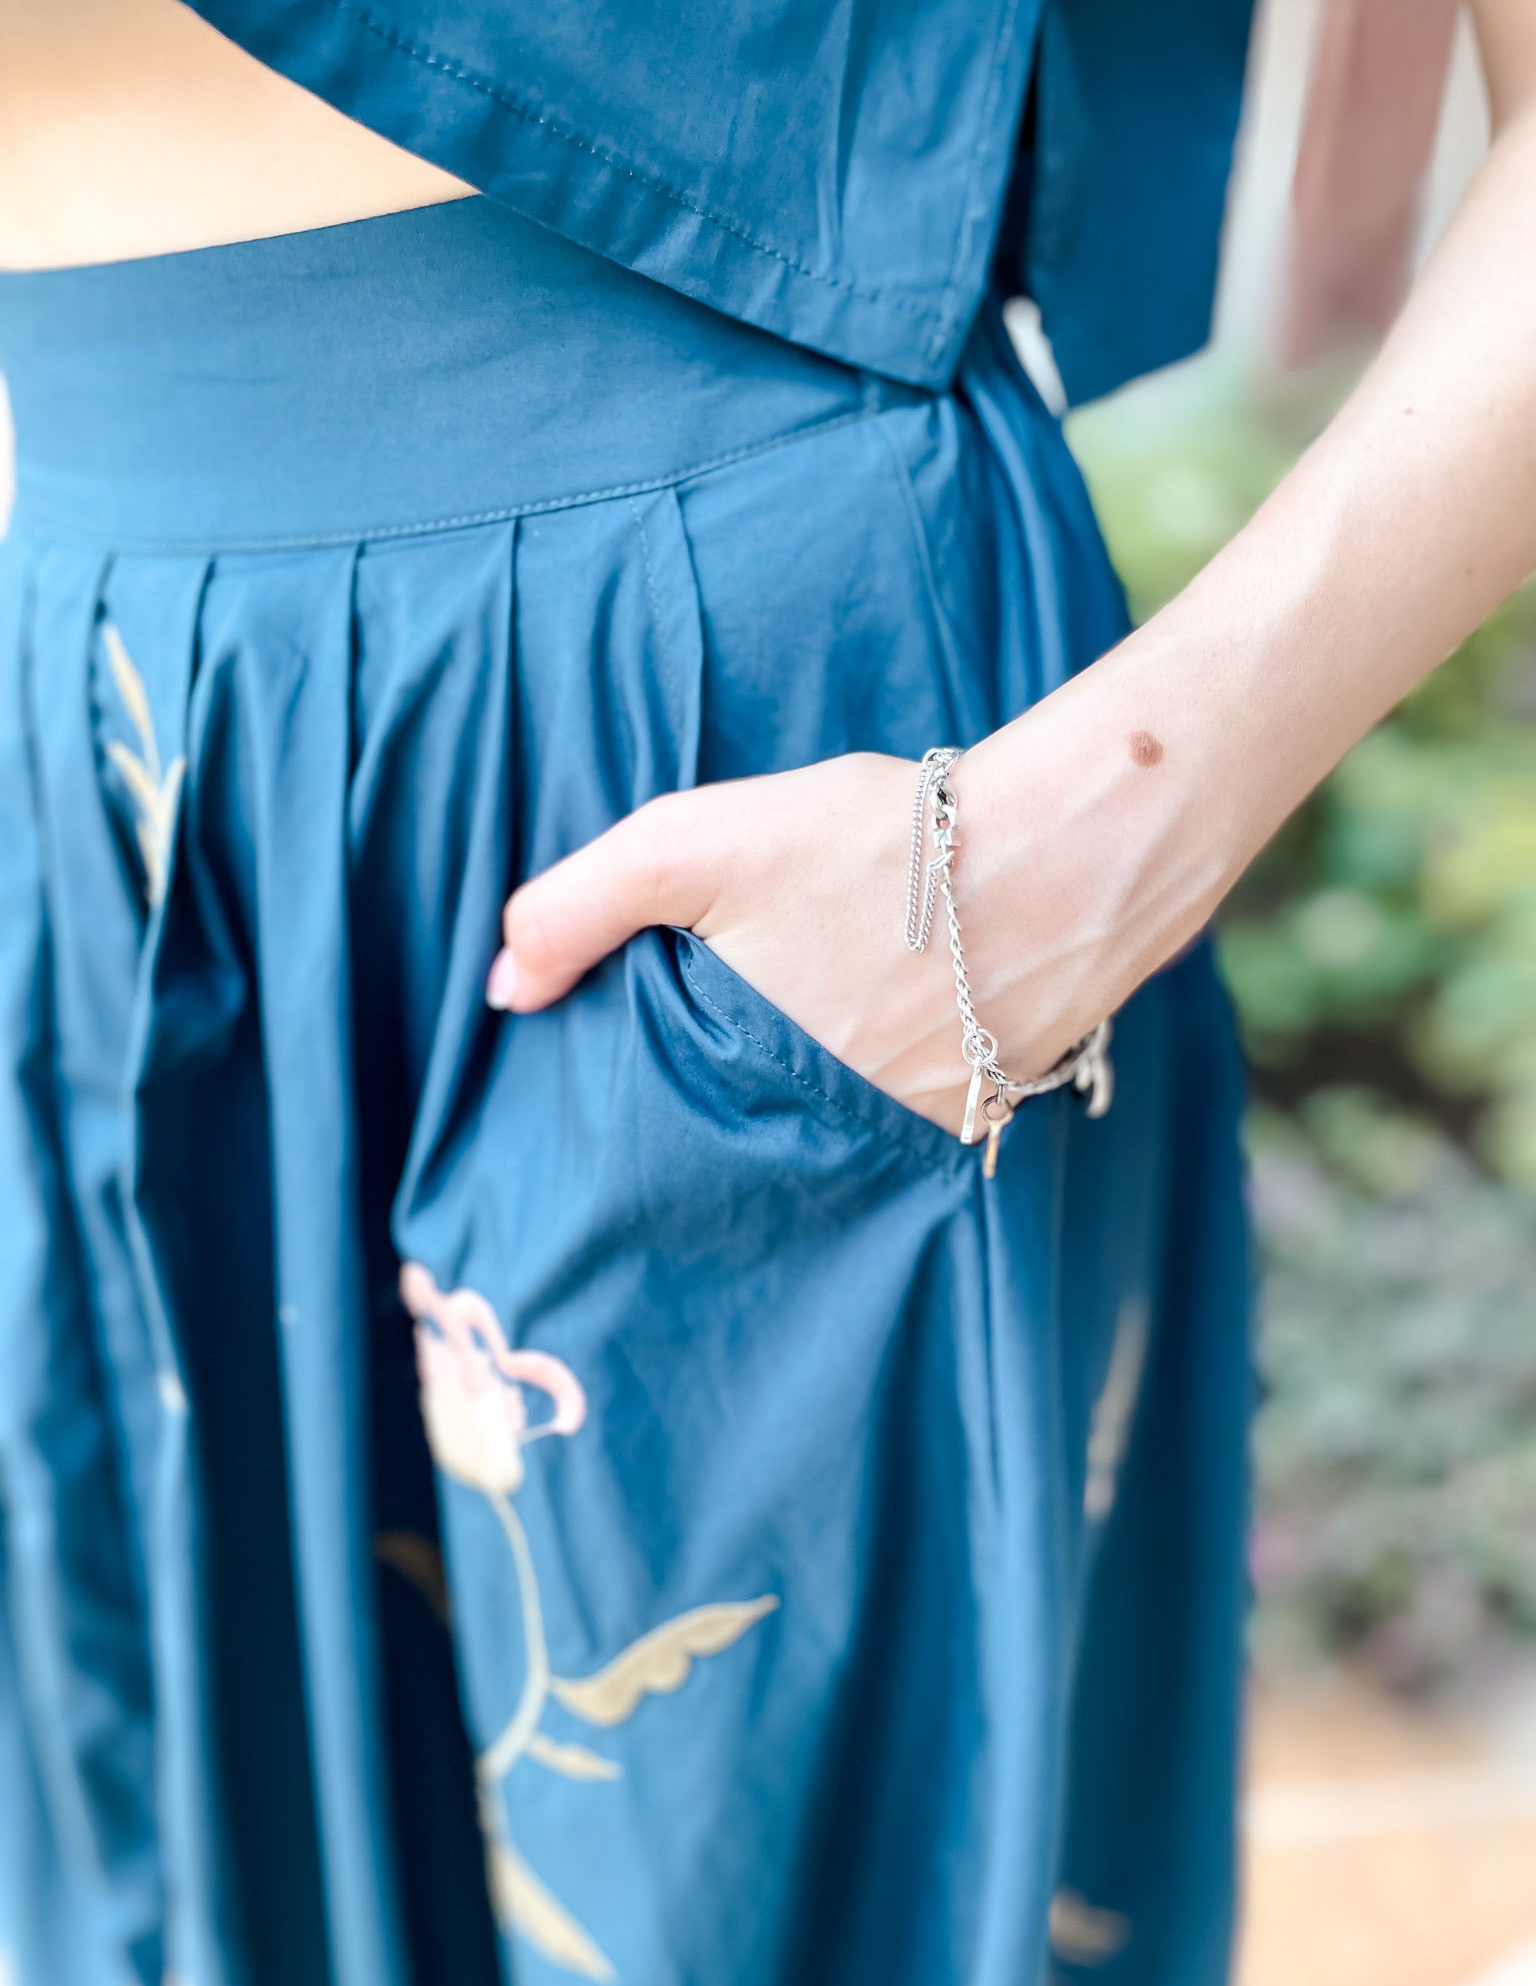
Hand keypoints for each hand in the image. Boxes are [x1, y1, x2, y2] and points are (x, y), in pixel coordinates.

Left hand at [486, 674, 1236, 1134]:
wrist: (1064, 856)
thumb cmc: (879, 845)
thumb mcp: (694, 846)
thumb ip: (575, 908)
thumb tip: (502, 989)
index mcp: (739, 1086)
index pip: (647, 1129)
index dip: (625, 1097)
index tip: (615, 1067)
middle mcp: (819, 1140)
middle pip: (729, 1138)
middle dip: (707, 1104)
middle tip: (716, 1036)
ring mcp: (900, 1140)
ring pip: (810, 1132)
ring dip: (791, 1095)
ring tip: (805, 1018)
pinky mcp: (967, 1121)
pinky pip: (888, 1121)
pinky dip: (869, 1085)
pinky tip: (881, 1019)